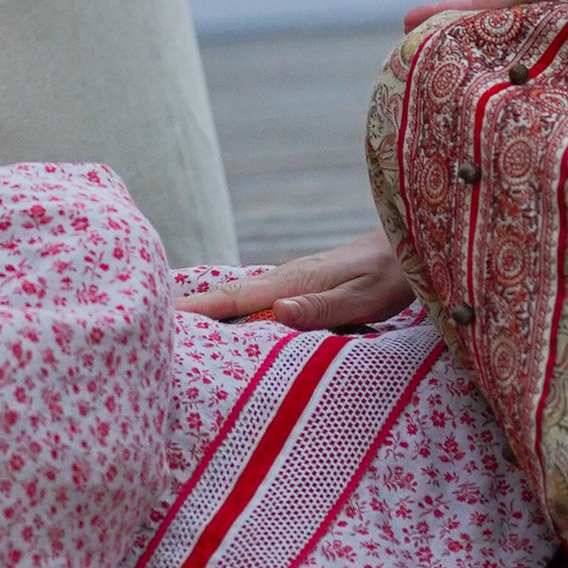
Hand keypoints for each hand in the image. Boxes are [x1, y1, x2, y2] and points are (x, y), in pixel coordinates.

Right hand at [180, 228, 413, 329]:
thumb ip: (321, 306)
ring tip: (181, 324)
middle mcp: (288, 278)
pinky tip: (234, 317)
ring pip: (245, 296)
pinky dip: (238, 307)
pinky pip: (262, 299)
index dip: (201, 309)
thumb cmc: (392, 276)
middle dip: (195, 308)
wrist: (414, 243)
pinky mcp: (307, 285)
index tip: (164, 317)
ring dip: (215, 308)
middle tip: (154, 323)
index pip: (237, 299)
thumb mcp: (362, 297)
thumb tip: (274, 312)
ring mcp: (297, 279)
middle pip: (232, 296)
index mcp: (294, 283)